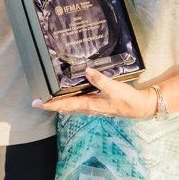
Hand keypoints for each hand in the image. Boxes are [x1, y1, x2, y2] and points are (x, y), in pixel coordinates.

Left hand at [32, 68, 156, 118]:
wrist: (140, 107)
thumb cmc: (128, 100)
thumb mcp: (115, 89)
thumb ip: (101, 80)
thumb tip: (87, 71)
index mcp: (91, 105)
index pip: (66, 105)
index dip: (51, 104)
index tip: (38, 103)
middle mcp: (89, 108)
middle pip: (66, 108)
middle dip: (52, 105)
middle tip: (38, 100)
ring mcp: (94, 107)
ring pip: (72, 107)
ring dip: (60, 103)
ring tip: (49, 98)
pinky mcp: (98, 105)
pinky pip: (80, 104)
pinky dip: (71, 101)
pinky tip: (70, 96)